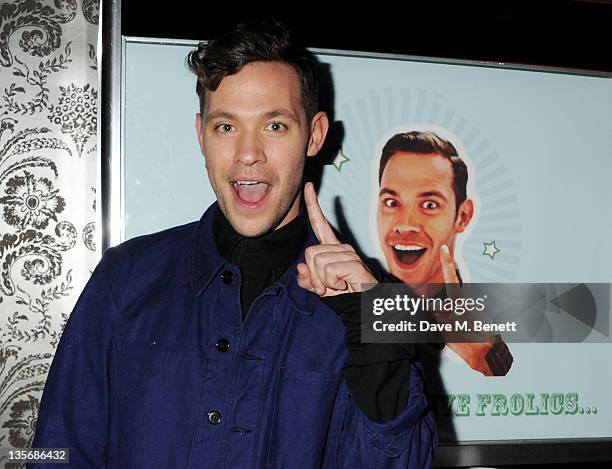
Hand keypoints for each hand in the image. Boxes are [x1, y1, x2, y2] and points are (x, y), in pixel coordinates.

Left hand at [297, 182, 376, 296]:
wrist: (364, 306)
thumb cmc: (344, 294)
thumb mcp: (320, 287)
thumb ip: (308, 279)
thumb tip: (300, 268)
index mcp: (332, 248)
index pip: (320, 223)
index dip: (313, 204)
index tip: (309, 185)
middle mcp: (341, 246)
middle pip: (310, 252)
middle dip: (313, 274)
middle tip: (326, 285)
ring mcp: (348, 253)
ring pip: (317, 262)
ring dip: (322, 280)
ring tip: (337, 285)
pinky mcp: (353, 263)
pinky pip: (328, 271)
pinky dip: (330, 283)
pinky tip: (342, 285)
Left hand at [439, 244, 495, 375]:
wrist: (483, 351)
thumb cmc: (475, 333)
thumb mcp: (465, 315)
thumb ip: (449, 308)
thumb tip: (431, 305)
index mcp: (461, 302)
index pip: (452, 278)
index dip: (447, 263)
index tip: (444, 249)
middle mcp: (455, 308)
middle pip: (434, 306)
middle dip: (435, 313)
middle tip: (450, 322)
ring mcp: (450, 319)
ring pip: (434, 317)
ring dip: (439, 324)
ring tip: (454, 331)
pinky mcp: (445, 332)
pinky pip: (435, 328)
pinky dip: (440, 332)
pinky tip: (453, 336)